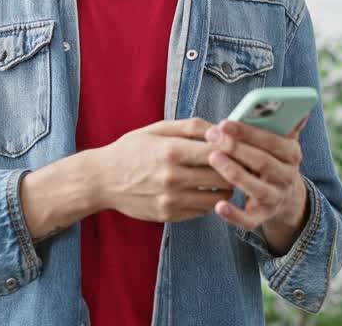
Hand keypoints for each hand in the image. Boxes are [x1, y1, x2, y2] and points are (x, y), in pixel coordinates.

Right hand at [94, 118, 235, 222]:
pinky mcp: (169, 216)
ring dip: (225, 189)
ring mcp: (171, 200)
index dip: (235, 149)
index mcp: (172, 151)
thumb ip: (191, 126)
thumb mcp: (157, 129)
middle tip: (239, 165)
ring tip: (223, 179)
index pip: (219, 151)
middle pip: (223, 177)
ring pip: (217, 198)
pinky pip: (202, 211)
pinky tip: (204, 191)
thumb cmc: (131, 150)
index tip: (240, 148)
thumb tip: (221, 128)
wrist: (102, 180)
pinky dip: (209, 202)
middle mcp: (173, 177)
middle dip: (235, 170)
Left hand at [205, 116, 309, 232]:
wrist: (284, 197)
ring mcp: (275, 199)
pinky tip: (219, 205)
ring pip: (256, 188)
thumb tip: (301, 111)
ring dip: (234, 173)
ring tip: (213, 158)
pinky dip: (234, 214)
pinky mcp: (262, 217)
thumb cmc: (273, 159)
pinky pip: (249, 220)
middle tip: (212, 136)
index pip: (272, 141)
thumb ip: (286, 126)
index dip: (248, 132)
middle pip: (262, 162)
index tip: (224, 123)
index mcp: (292, 155)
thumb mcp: (282, 142)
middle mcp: (286, 178)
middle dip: (236, 148)